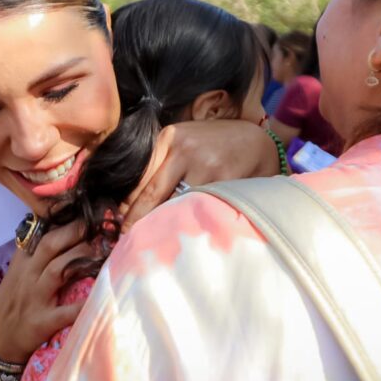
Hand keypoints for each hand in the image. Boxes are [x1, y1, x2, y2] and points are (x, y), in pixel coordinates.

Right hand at [0, 221, 94, 364]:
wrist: (0, 341)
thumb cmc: (15, 303)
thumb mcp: (19, 273)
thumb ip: (37, 252)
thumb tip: (60, 226)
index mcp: (23, 262)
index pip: (42, 234)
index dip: (65, 220)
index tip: (87, 212)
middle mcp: (28, 276)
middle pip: (50, 245)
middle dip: (76, 231)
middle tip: (100, 224)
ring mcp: (35, 298)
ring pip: (58, 270)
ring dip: (82, 257)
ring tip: (104, 251)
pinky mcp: (42, 322)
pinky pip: (65, 312)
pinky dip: (83, 305)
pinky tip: (102, 297)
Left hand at [120, 120, 278, 230]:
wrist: (258, 142)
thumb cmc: (216, 146)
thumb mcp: (186, 144)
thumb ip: (162, 165)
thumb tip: (130, 204)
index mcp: (168, 138)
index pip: (139, 178)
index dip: (129, 205)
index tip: (122, 224)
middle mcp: (182, 148)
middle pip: (151, 194)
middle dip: (138, 220)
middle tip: (128, 240)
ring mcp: (204, 164)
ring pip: (173, 204)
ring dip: (163, 224)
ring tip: (155, 241)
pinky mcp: (223, 179)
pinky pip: (199, 208)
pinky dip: (190, 221)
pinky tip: (186, 232)